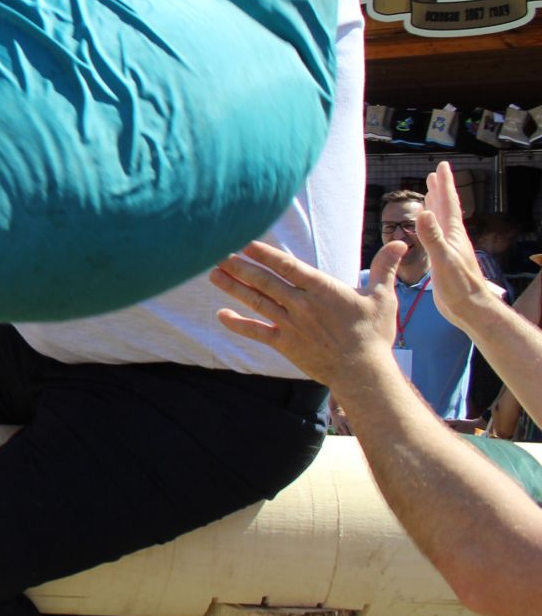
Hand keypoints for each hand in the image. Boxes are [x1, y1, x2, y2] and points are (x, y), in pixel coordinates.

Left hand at [211, 238, 407, 388]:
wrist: (364, 373)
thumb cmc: (374, 335)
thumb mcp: (382, 297)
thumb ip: (385, 268)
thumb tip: (401, 244)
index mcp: (322, 289)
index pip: (287, 266)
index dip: (264, 253)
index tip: (245, 241)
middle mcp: (301, 304)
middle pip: (264, 281)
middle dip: (239, 266)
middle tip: (216, 251)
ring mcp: (291, 324)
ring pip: (257, 302)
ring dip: (233, 287)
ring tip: (213, 273)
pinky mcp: (286, 344)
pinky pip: (258, 332)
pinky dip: (239, 324)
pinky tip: (221, 315)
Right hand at [420, 161, 508, 332]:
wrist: (469, 307)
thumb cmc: (459, 285)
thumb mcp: (443, 259)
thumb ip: (432, 236)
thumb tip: (424, 212)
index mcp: (453, 234)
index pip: (449, 203)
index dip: (445, 184)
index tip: (442, 167)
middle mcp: (452, 237)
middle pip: (445, 208)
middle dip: (440, 190)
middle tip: (435, 175)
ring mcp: (448, 248)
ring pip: (441, 221)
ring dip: (435, 206)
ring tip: (429, 194)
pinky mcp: (443, 259)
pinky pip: (435, 234)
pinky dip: (430, 225)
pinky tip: (426, 226)